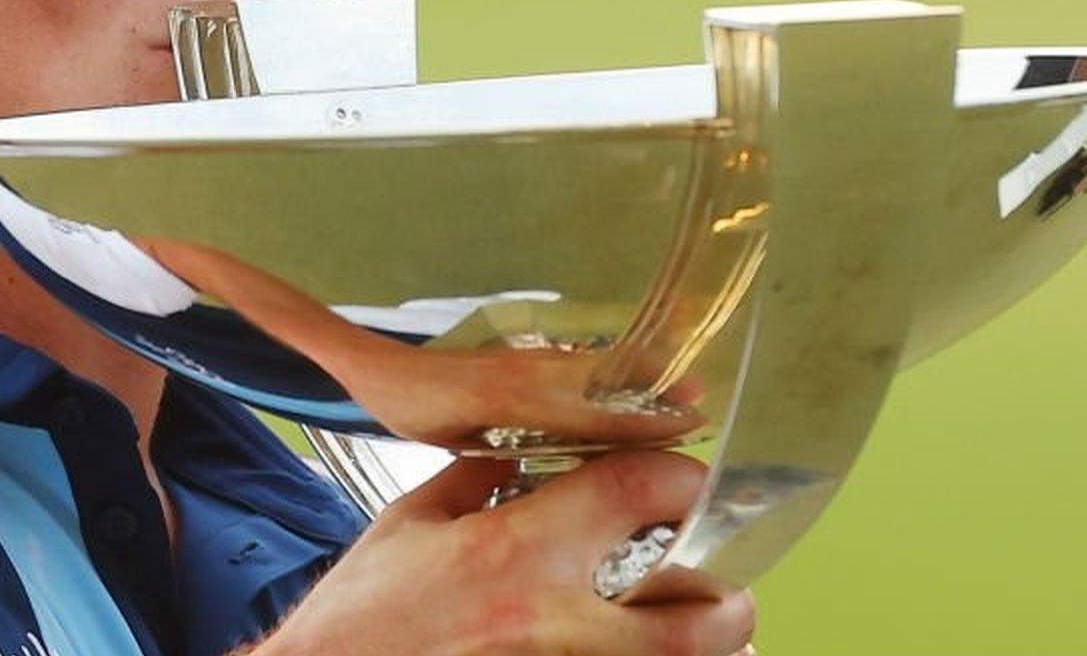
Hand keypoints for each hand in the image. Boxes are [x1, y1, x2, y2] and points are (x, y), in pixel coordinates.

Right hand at [257, 451, 757, 654]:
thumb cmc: (360, 613)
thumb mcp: (412, 521)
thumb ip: (482, 477)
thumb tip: (530, 449)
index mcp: (514, 553)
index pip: (638, 492)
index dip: (681, 474)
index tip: (688, 473)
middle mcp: (552, 623)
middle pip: (699, 619)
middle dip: (727, 597)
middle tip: (720, 580)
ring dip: (701, 647)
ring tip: (698, 627)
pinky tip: (642, 649)